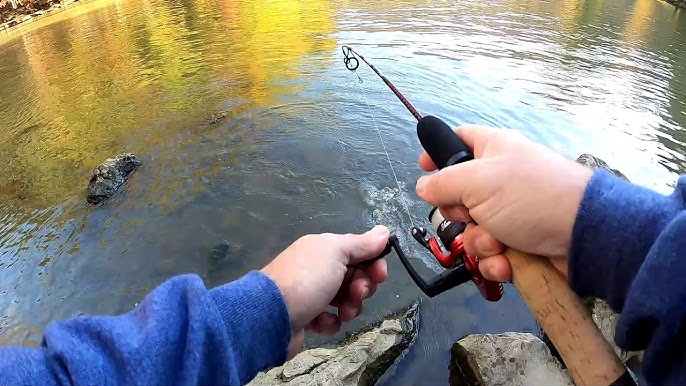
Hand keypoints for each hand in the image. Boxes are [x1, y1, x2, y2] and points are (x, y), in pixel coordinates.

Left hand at [261, 225, 388, 358]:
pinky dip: (330, 322)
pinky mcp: (306, 318)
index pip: (358, 252)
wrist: (270, 316)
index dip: (373, 263)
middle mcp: (316, 268)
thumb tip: (384, 230)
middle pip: (354, 276)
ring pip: (345, 299)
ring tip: (342, 312)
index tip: (379, 275)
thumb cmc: (307, 279)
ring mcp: (310, 294)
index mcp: (322, 249)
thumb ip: (361, 243)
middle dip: (362, 287)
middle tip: (356, 293)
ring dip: (350, 306)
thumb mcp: (336, 252)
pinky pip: (329, 319)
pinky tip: (321, 322)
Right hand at [415, 125, 592, 281]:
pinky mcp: (522, 243)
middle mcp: (501, 180)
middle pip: (459, 195)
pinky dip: (497, 261)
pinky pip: (493, 254)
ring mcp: (512, 212)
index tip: (424, 169)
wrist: (586, 235)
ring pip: (474, 230)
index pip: (460, 140)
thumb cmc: (529, 196)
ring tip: (499, 243)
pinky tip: (508, 263)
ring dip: (480, 242)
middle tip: (471, 214)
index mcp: (493, 150)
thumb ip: (443, 183)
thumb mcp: (477, 181)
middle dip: (459, 213)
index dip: (438, 153)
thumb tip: (422, 186)